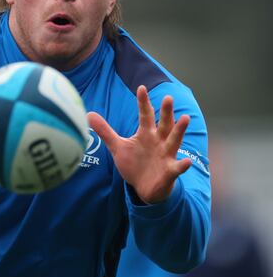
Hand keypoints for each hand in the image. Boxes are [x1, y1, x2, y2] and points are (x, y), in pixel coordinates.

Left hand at [88, 85, 190, 203]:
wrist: (145, 188)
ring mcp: (166, 155)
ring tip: (185, 118)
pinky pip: (177, 167)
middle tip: (168, 97)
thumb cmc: (134, 164)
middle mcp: (159, 141)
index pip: (145, 115)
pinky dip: (182, 165)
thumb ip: (105, 131)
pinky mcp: (170, 171)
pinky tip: (186, 161)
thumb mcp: (118, 147)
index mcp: (146, 134)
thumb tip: (89, 114)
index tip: (141, 88)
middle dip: (166, 112)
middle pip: (163, 124)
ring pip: (174, 140)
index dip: (143, 102)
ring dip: (179, 130)